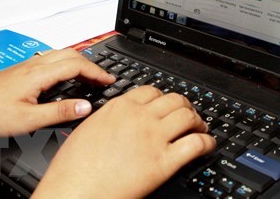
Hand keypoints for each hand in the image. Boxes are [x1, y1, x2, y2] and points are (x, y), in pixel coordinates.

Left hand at [0, 48, 114, 175]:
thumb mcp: (29, 121)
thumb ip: (60, 112)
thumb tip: (86, 106)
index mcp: (38, 74)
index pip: (76, 65)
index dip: (96, 72)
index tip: (109, 80)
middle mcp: (33, 65)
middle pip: (70, 54)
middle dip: (90, 64)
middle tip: (103, 78)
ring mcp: (25, 66)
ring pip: (59, 55)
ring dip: (78, 62)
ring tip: (88, 76)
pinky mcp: (19, 71)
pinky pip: (49, 60)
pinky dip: (65, 64)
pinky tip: (64, 77)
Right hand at [33, 86, 215, 198]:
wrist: (72, 192)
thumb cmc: (73, 169)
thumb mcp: (88, 129)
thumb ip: (109, 119)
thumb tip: (120, 120)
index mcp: (119, 108)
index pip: (152, 91)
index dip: (164, 98)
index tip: (168, 106)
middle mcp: (139, 118)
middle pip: (174, 100)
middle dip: (185, 107)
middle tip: (189, 116)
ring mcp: (153, 138)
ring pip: (188, 116)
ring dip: (198, 122)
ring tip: (200, 129)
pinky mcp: (163, 162)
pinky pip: (195, 144)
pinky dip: (207, 142)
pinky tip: (207, 146)